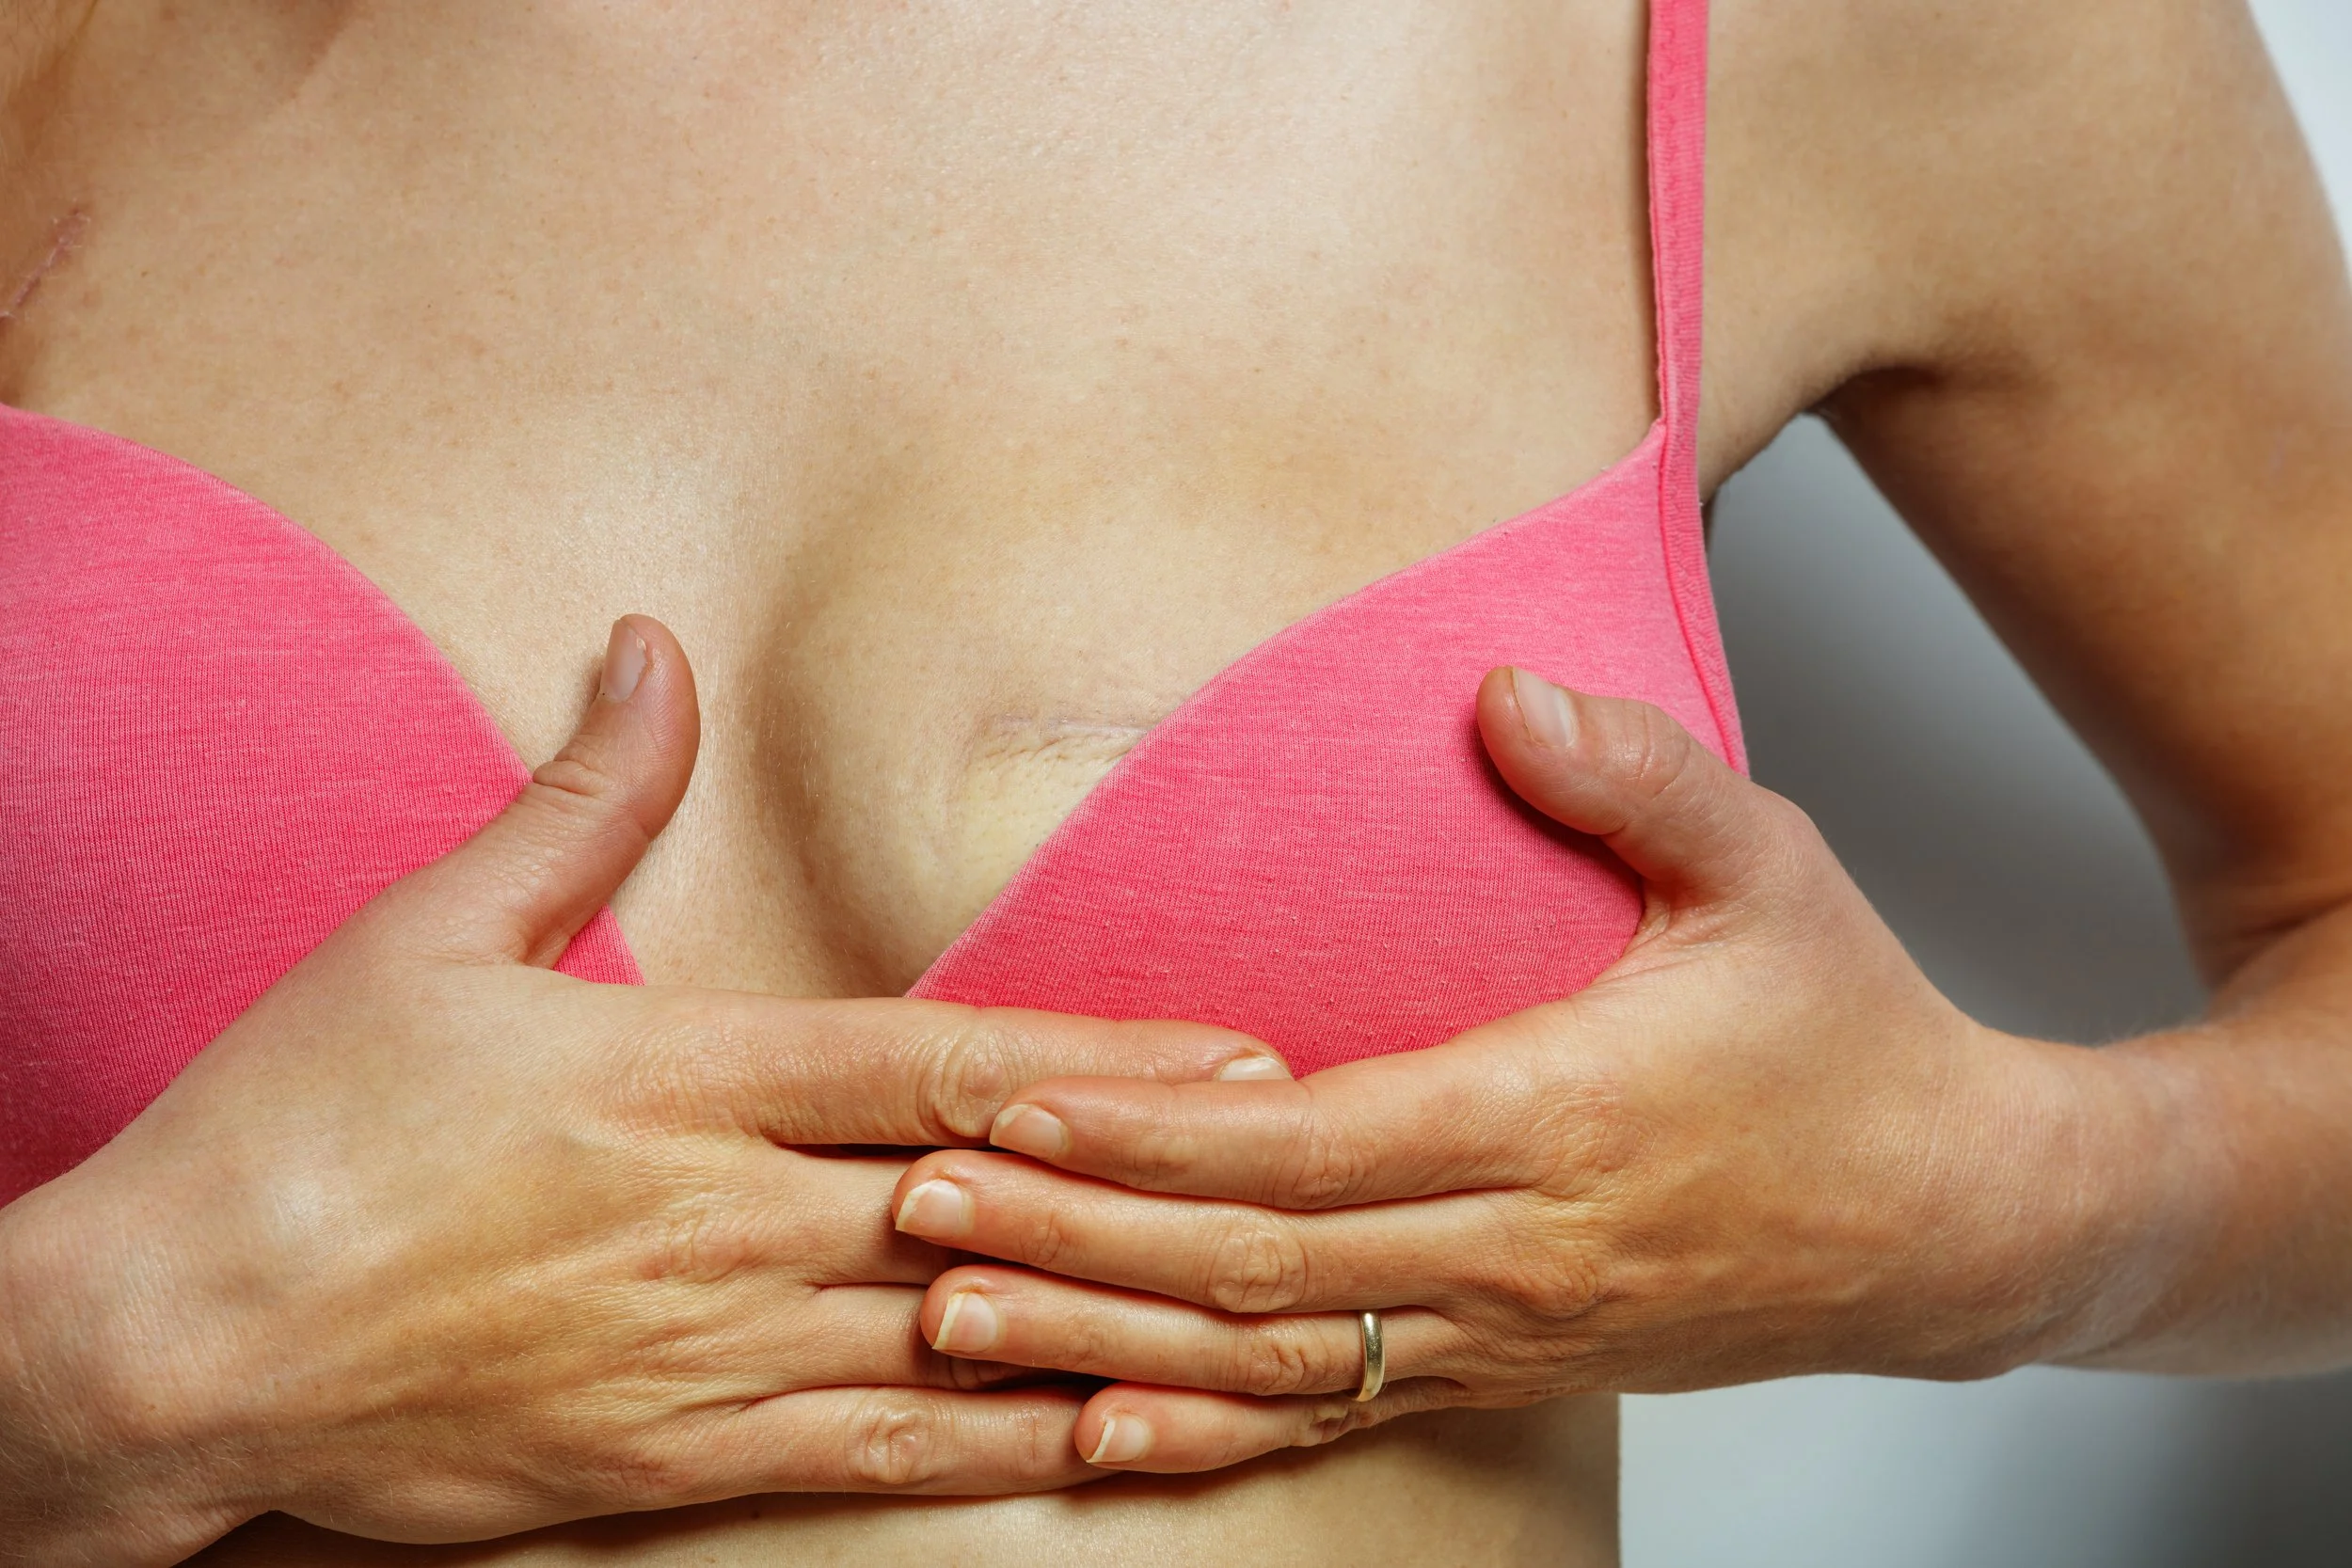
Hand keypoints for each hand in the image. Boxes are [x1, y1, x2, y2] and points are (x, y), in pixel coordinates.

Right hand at [0, 617, 1287, 1564]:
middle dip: (1161, 1194)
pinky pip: (874, 1460)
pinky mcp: (670, 1459)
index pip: (940, 1063)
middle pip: (988, 1206)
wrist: (172, 1341)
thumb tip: (652, 651)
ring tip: (1258, 1325)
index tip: (1239, 1054)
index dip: (1105, 1058)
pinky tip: (1103, 1441)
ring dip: (1117, 1327)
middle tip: (1318, 1186)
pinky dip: (1000, 1449)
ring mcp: (707, 1350)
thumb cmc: (296, 1130)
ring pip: (960, 1344)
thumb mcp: (428, 931)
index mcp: (680, 1076)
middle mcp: (723, 1216)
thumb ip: (581, 798)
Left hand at [886, 667, 2167, 1472]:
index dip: (1154, 1128)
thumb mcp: (1772, 873)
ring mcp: (1501, 1333)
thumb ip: (1635, 777)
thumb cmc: (1848, 1037)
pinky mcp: (1499, 1372)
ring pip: (1267, 1359)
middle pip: (1251, 1262)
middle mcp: (1512, 1249)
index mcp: (1557, 1117)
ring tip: (949, 1320)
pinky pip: (1330, 1421)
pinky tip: (1096, 1438)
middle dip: (1073, 1235)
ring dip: (1099, 1340)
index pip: (1310, 1140)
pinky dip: (1204, 1435)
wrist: (1954, 1223)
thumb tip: (1501, 692)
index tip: (1016, 1104)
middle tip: (912, 1205)